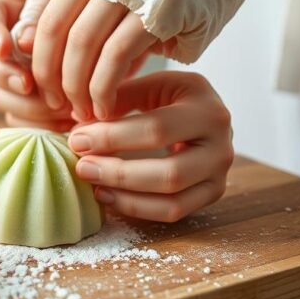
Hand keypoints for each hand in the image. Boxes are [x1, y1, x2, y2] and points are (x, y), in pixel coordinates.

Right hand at [0, 0, 73, 129]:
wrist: (78, 12)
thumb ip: (42, 2)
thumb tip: (25, 42)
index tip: (4, 48)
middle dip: (3, 76)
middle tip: (28, 83)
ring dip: (25, 104)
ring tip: (58, 104)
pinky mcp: (16, 100)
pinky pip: (17, 118)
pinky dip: (39, 123)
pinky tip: (66, 120)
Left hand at [31, 0, 159, 121]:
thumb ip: (90, 19)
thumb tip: (55, 65)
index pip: (45, 20)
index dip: (40, 61)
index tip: (45, 91)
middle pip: (57, 32)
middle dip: (54, 78)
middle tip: (60, 108)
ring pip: (83, 44)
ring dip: (78, 87)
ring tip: (85, 114)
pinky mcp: (160, 8)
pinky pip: (117, 53)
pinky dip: (104, 86)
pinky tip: (107, 107)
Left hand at [70, 70, 233, 222]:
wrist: (203, 113)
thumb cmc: (171, 97)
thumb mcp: (150, 86)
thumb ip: (119, 100)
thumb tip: (82, 129)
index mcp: (207, 108)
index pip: (157, 130)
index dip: (113, 138)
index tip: (77, 140)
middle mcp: (222, 143)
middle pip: (169, 173)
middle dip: (119, 173)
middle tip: (82, 167)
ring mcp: (220, 173)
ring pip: (173, 200)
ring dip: (126, 197)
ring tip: (93, 185)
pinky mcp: (212, 193)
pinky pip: (173, 212)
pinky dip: (137, 208)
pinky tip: (108, 196)